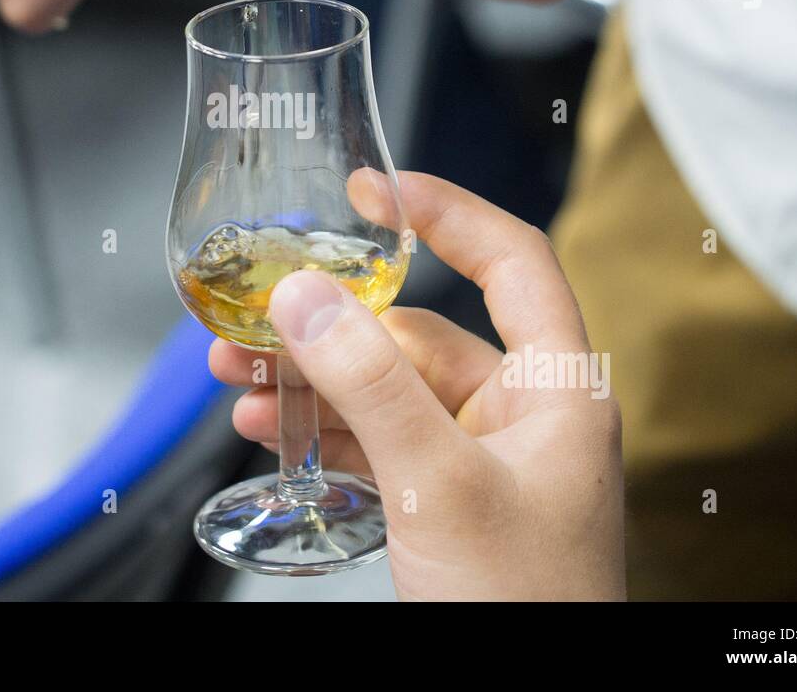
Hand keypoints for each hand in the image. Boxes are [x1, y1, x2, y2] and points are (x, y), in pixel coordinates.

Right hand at [209, 170, 624, 600]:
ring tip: (238, 373)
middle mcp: (522, 414)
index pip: (513, 261)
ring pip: (387, 389)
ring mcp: (479, 460)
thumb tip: (304, 297)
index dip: (448, 211)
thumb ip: (371, 386)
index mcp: (558, 389)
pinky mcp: (441, 500)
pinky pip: (376, 440)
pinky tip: (269, 425)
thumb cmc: (523, 609)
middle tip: (260, 312)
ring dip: (314, 379)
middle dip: (334, 323)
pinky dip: (323, 429)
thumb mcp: (439, 485)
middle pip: (421, 332)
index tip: (375, 187)